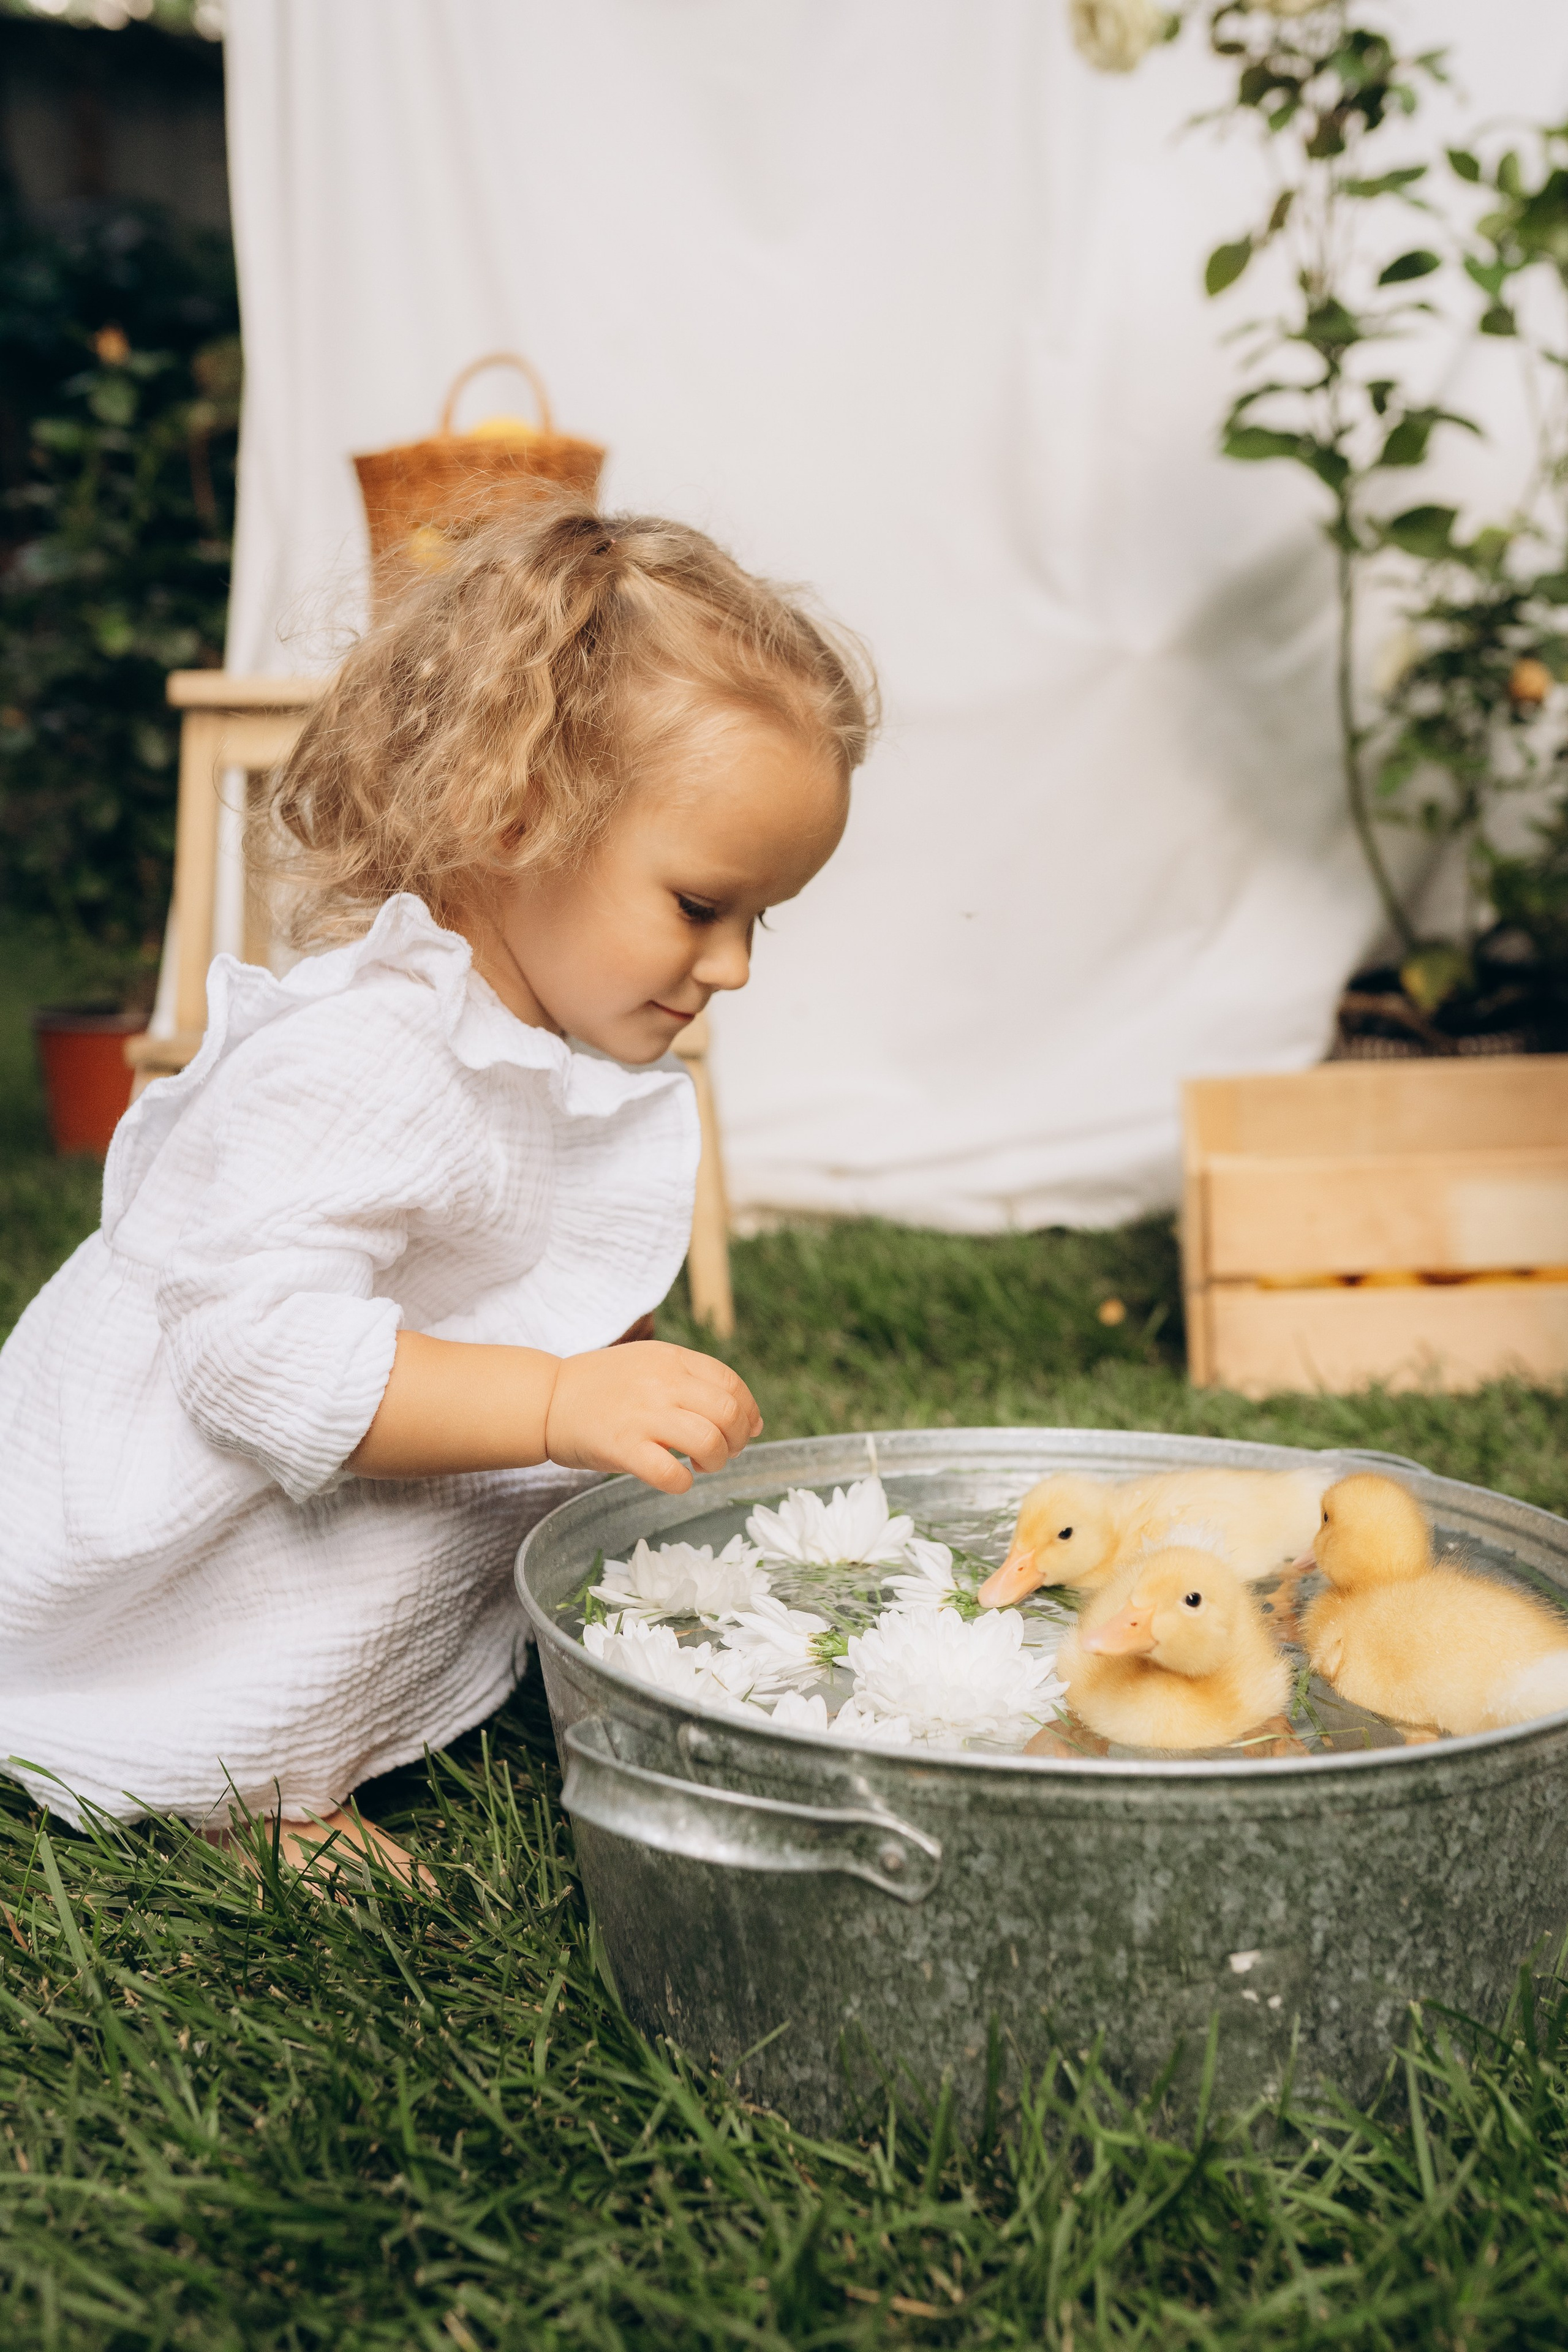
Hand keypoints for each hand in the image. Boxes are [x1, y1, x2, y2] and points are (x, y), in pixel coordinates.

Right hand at [544, 1341, 761, 1493]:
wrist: (547, 1399)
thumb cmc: (603, 1387)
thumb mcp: (651, 1364)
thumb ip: (697, 1382)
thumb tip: (753, 1421)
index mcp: (672, 1359)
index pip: (732, 1384)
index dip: (748, 1412)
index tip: (744, 1431)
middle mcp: (663, 1382)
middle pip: (728, 1413)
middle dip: (738, 1439)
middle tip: (724, 1452)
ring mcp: (642, 1415)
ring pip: (708, 1441)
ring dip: (715, 1461)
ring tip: (700, 1464)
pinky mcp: (622, 1447)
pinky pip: (670, 1473)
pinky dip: (683, 1482)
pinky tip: (676, 1479)